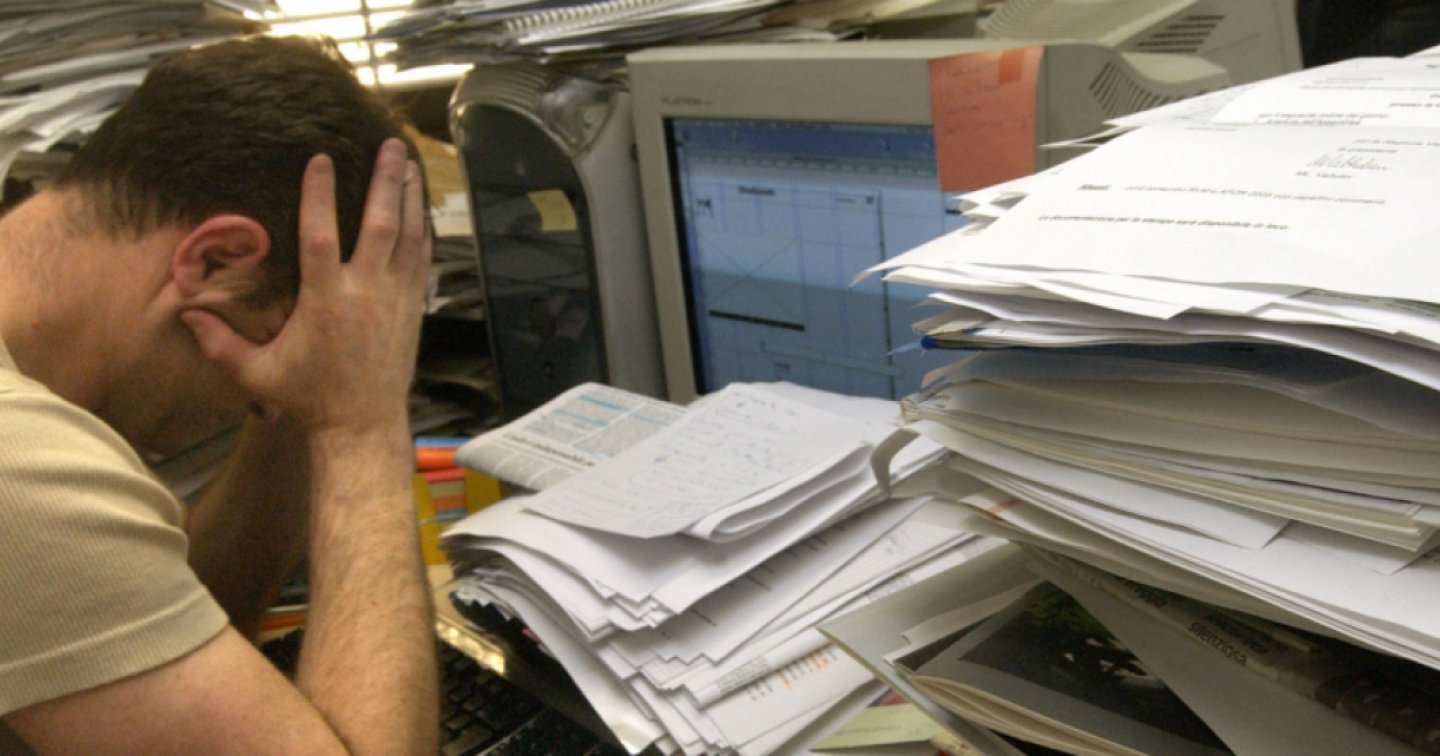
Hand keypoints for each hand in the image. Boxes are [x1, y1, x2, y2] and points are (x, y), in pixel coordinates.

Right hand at [184, 138, 430, 436]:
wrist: (361, 426)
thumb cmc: (309, 399)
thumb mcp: (256, 373)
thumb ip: (220, 343)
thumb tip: (184, 315)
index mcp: (325, 301)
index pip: (321, 235)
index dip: (320, 195)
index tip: (320, 160)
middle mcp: (365, 293)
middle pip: (380, 225)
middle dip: (386, 182)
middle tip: (390, 146)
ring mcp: (394, 300)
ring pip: (408, 238)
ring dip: (410, 199)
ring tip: (409, 165)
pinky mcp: (412, 311)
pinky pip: (421, 263)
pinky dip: (423, 233)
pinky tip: (422, 213)